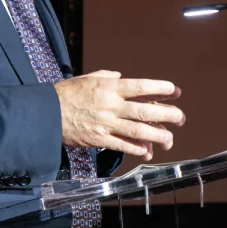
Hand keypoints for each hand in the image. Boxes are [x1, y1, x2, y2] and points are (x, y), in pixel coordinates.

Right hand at [55, 70, 184, 157]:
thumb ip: (109, 77)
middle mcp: (111, 105)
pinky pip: (122, 145)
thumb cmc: (68, 93)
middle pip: (145, 111)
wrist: (46, 113)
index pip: (141, 86)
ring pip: (138, 131)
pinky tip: (147, 150)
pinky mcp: (98, 140)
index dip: (161, 88)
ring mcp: (106, 124)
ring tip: (170, 139)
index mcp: (110, 87)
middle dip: (167, 115)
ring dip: (157, 136)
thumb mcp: (89, 77)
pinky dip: (136, 149)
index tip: (175, 91)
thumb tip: (124, 78)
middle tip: (180, 118)